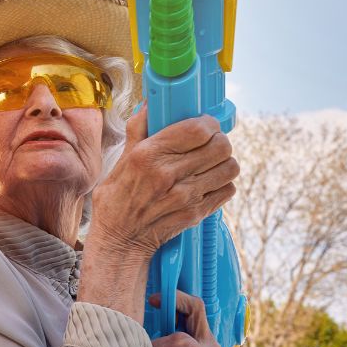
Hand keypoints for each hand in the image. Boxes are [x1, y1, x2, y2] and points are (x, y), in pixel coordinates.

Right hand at [88, 107, 237, 263]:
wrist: (119, 242)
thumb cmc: (116, 200)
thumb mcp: (120, 161)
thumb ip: (138, 130)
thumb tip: (149, 104)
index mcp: (148, 156)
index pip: (198, 129)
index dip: (208, 123)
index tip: (204, 126)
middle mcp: (168, 174)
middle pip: (221, 146)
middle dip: (219, 141)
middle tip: (209, 144)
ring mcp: (185, 196)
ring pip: (230, 167)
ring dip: (223, 163)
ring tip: (210, 164)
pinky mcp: (196, 213)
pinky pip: (228, 189)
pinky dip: (222, 184)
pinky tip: (207, 184)